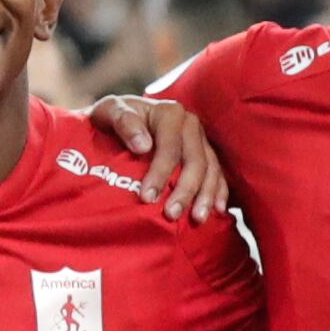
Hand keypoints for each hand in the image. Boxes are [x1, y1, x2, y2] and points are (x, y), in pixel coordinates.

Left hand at [81, 90, 226, 221]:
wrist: (121, 118)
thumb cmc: (113, 117)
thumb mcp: (110, 111)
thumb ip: (124, 122)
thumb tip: (143, 146)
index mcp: (170, 113)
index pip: (170, 147)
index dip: (160, 173)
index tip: (147, 197)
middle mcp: (190, 124)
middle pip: (195, 161)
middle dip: (185, 190)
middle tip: (171, 214)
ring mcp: (201, 140)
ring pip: (210, 170)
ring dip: (205, 196)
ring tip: (197, 219)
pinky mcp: (206, 154)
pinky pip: (218, 174)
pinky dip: (219, 193)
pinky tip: (217, 211)